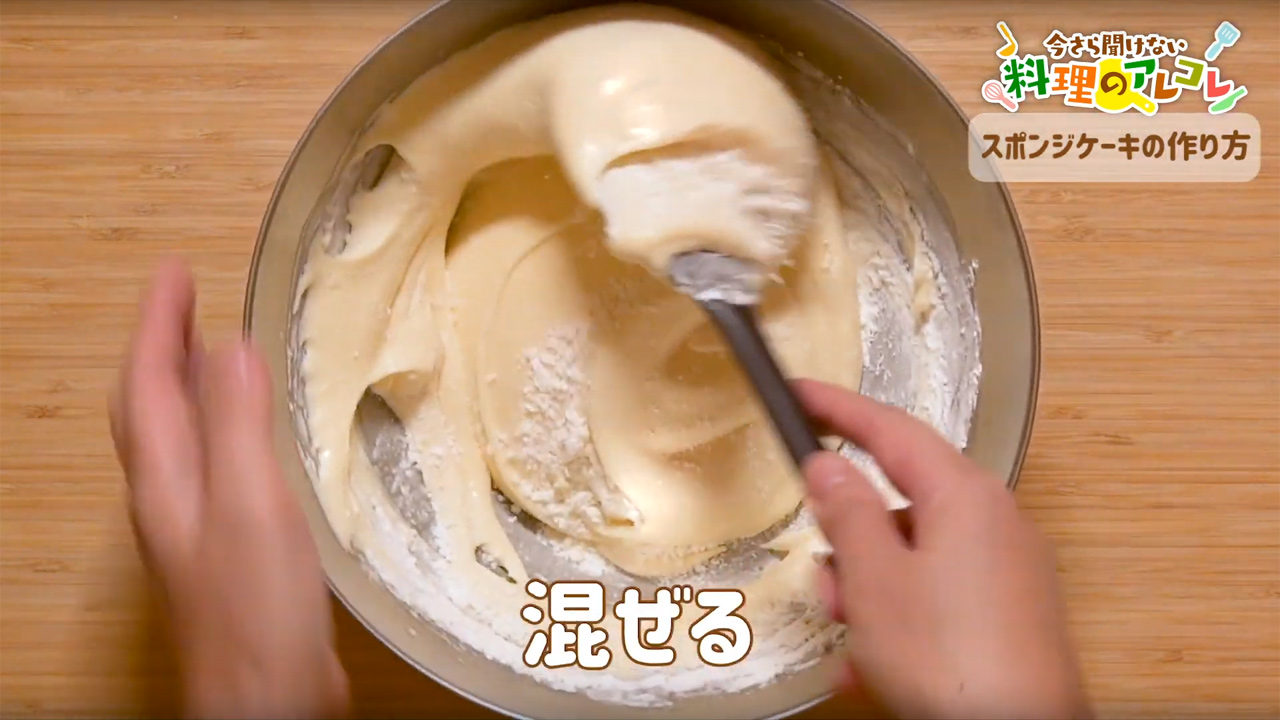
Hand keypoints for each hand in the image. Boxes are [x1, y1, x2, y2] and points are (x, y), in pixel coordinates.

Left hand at [109, 259, 349, 718]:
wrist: (267, 696)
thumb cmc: (255, 605)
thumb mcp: (248, 500)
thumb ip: (236, 422)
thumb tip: (231, 343)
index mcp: (166, 479)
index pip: (146, 384)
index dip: (157, 324)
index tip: (175, 270)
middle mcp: (170, 497)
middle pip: (150, 409)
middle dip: (163, 348)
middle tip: (186, 299)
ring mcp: (196, 526)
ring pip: (179, 437)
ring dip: (188, 385)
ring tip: (212, 348)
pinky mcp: (229, 549)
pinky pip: (214, 464)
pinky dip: (223, 426)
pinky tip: (252, 433)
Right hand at [795, 379, 1090, 719]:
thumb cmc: (948, 660)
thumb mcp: (874, 579)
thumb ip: (846, 512)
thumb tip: (827, 464)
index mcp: (964, 496)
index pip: (891, 428)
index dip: (838, 408)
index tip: (799, 392)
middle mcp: (996, 520)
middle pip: (902, 500)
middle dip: (851, 538)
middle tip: (827, 579)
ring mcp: (1010, 568)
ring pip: (916, 552)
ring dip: (871, 586)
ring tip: (854, 640)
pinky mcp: (1012, 612)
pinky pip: (941, 592)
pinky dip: (902, 613)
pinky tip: (878, 663)